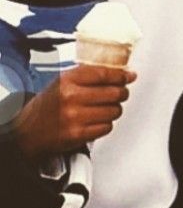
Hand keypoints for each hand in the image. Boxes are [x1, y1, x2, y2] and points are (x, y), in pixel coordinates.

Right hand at [15, 65, 135, 160]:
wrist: (28, 131)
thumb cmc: (49, 105)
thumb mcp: (63, 82)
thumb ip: (89, 76)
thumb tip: (122, 73)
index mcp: (67, 80)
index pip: (104, 74)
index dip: (121, 75)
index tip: (129, 76)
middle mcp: (70, 97)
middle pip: (114, 92)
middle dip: (122, 93)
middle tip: (120, 93)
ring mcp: (75, 117)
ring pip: (114, 111)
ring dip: (114, 110)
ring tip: (105, 108)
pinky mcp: (79, 134)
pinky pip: (107, 127)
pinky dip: (106, 124)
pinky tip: (97, 121)